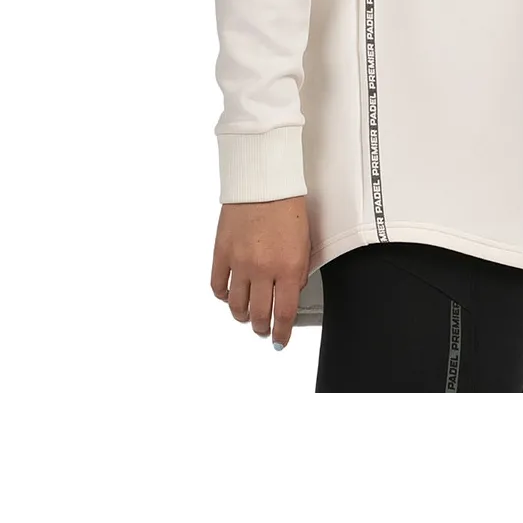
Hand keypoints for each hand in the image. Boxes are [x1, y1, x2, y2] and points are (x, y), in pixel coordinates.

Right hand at [210, 196, 310, 348]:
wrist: (264, 182)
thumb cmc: (288, 207)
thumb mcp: (304, 243)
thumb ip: (298, 272)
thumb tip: (291, 292)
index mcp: (289, 268)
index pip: (283, 314)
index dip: (281, 334)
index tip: (280, 340)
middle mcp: (263, 270)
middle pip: (258, 316)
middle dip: (262, 328)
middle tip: (264, 329)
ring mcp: (240, 263)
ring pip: (236, 306)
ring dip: (242, 316)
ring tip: (246, 315)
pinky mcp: (221, 254)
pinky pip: (218, 287)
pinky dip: (224, 296)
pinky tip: (230, 295)